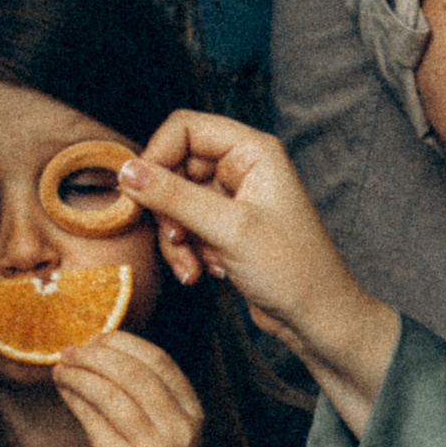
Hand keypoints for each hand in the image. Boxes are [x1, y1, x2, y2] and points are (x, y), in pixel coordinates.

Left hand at [54, 329, 203, 446]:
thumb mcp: (161, 433)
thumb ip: (145, 397)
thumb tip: (100, 349)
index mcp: (195, 416)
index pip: (161, 362)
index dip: (125, 343)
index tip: (97, 338)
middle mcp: (181, 431)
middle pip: (134, 373)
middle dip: (96, 356)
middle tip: (71, 351)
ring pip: (111, 393)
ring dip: (80, 374)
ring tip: (61, 368)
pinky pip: (94, 419)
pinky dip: (75, 398)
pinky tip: (64, 390)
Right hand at [122, 111, 400, 428]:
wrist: (317, 318)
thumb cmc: (293, 270)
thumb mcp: (229, 229)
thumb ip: (174, 196)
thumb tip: (127, 171)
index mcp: (253, 151)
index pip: (184, 128)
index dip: (157, 155)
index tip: (140, 191)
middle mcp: (242, 168)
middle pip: (174, 166)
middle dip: (167, 208)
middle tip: (174, 237)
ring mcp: (233, 199)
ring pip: (175, 202)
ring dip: (175, 237)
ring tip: (192, 266)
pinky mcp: (225, 228)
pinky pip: (186, 227)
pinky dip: (187, 250)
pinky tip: (205, 272)